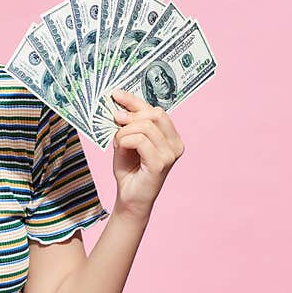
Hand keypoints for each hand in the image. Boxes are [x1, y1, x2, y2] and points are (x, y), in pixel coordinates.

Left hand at [109, 89, 184, 220]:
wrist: (129, 198)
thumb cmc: (129, 169)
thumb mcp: (127, 140)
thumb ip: (129, 124)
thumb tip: (119, 104)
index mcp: (171, 136)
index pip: (156, 109)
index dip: (135, 100)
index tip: (116, 94)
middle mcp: (176, 144)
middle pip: (155, 114)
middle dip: (131, 114)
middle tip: (115, 120)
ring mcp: (170, 154)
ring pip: (145, 126)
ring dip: (124, 131)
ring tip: (118, 142)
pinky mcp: (161, 163)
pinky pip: (139, 140)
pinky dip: (124, 140)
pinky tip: (120, 148)